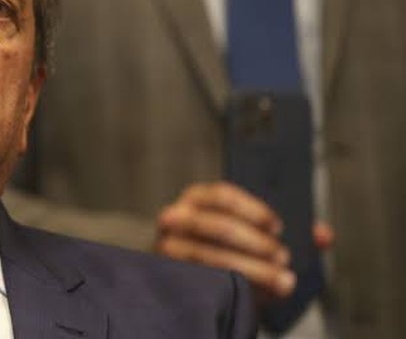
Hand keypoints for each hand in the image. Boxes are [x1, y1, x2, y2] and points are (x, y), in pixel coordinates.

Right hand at [156, 182, 305, 300]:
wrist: (199, 283)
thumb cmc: (230, 252)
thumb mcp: (257, 237)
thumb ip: (291, 232)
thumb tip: (323, 235)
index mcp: (198, 199)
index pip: (222, 195)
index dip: (253, 210)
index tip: (279, 227)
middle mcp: (176, 217)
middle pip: (218, 226)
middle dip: (256, 244)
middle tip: (284, 258)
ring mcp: (167, 246)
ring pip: (209, 256)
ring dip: (251, 269)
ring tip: (281, 281)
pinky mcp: (167, 272)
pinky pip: (199, 279)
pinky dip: (230, 286)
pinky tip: (253, 293)